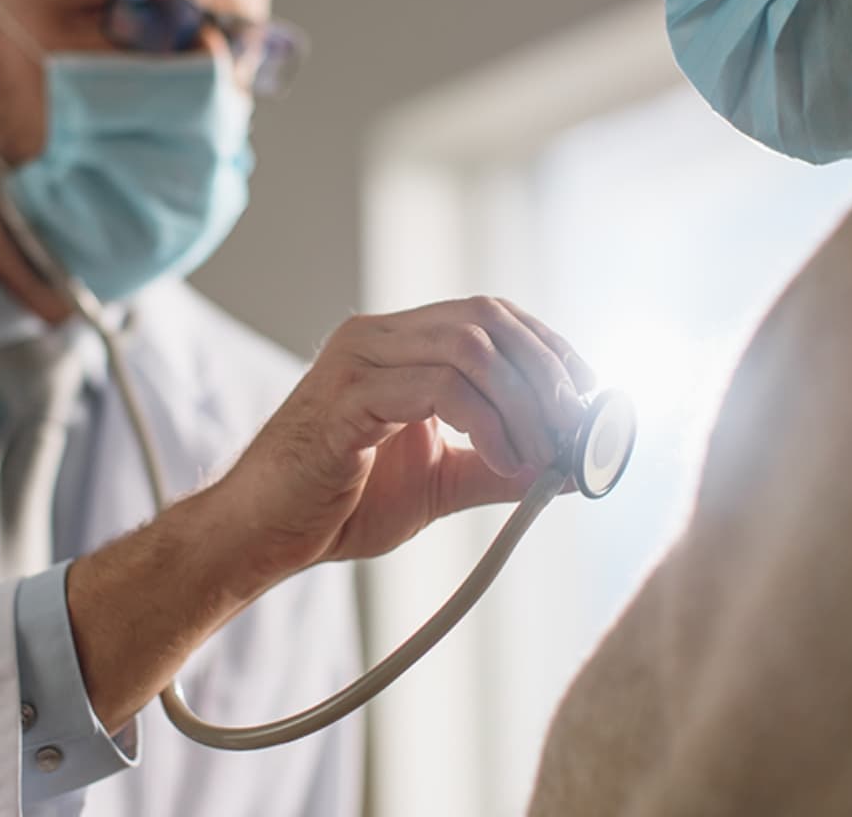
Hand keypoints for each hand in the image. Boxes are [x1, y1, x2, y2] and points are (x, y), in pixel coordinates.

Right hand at [215, 296, 596, 578]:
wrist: (261, 537)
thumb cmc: (338, 505)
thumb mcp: (440, 481)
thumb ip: (499, 466)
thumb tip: (569, 467)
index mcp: (398, 344)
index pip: (492, 314)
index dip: (549, 347)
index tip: (590, 395)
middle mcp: (377, 336)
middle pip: (489, 318)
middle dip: (548, 373)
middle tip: (579, 430)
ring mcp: (358, 359)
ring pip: (471, 346)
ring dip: (526, 401)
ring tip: (545, 455)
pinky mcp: (346, 397)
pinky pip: (438, 388)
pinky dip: (488, 422)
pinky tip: (506, 459)